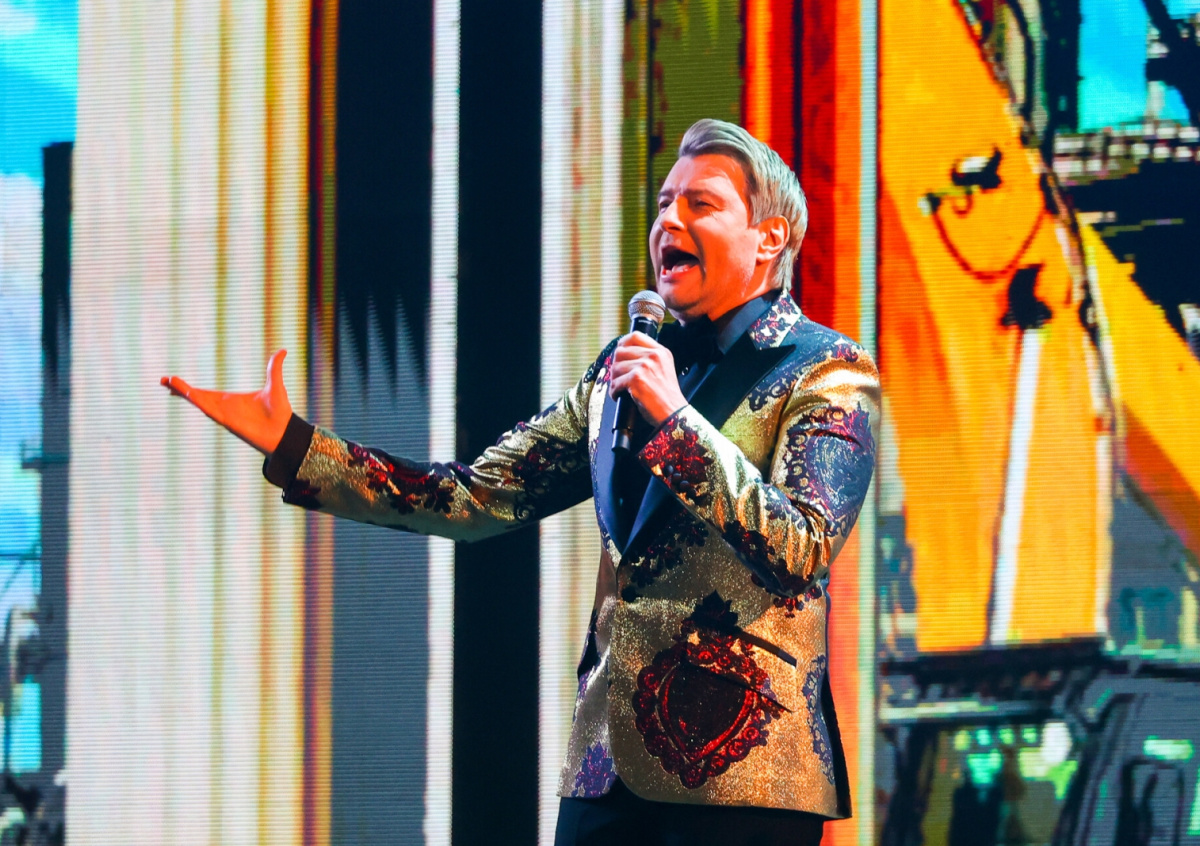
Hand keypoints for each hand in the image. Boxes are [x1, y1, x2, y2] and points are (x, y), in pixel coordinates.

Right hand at [160, 349, 293, 454]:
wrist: (285, 431)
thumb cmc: (279, 412)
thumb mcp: (275, 384)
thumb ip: (274, 367)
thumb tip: (283, 350)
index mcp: (231, 400)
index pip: (205, 393)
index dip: (189, 388)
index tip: (173, 381)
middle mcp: (224, 407)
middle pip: (196, 397)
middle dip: (180, 390)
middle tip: (163, 380)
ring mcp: (224, 414)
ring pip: (199, 401)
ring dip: (184, 392)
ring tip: (169, 381)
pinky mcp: (228, 420)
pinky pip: (209, 409)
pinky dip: (198, 400)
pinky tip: (187, 393)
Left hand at [608, 332, 687, 426]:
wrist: (674, 413)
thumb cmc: (667, 396)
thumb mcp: (664, 369)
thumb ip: (649, 359)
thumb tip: (625, 355)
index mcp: (661, 351)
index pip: (635, 336)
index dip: (622, 344)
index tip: (620, 356)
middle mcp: (654, 356)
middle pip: (620, 351)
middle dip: (615, 366)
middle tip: (618, 377)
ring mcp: (645, 366)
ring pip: (615, 367)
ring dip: (614, 380)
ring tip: (619, 389)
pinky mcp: (637, 379)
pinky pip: (615, 383)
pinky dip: (614, 392)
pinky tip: (619, 396)